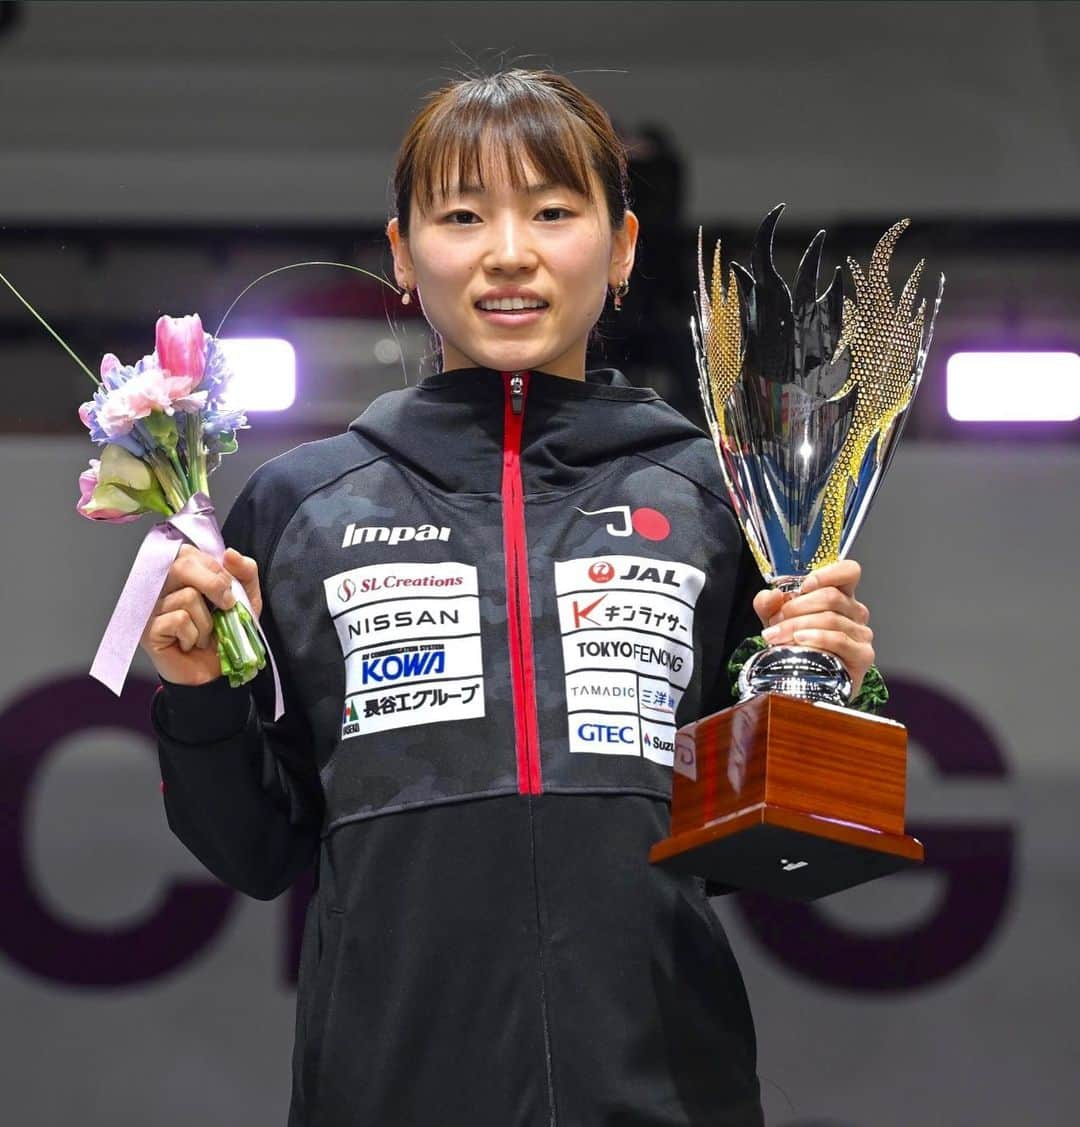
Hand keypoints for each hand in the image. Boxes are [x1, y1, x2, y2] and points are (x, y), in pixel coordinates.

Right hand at [139, 545, 261, 686]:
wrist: (215, 671)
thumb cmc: (226, 632)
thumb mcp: (246, 599)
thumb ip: (245, 572)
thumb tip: (231, 553)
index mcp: (180, 574)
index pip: (190, 553)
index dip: (216, 569)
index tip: (229, 590)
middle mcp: (160, 586)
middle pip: (181, 565)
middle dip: (214, 585)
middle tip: (226, 607)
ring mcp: (150, 607)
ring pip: (187, 597)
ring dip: (207, 621)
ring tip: (204, 634)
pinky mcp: (147, 629)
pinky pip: (179, 620)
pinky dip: (195, 635)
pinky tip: (190, 644)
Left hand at [751, 559, 873, 695]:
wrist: (804, 682)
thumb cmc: (796, 646)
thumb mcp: (777, 621)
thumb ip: (768, 604)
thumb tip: (771, 595)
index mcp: (840, 595)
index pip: (849, 571)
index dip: (829, 573)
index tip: (805, 585)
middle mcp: (855, 612)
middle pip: (831, 596)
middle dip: (796, 607)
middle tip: (776, 620)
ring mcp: (861, 633)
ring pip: (830, 618)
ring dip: (797, 625)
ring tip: (778, 636)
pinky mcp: (862, 655)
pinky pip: (839, 640)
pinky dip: (816, 638)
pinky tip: (800, 641)